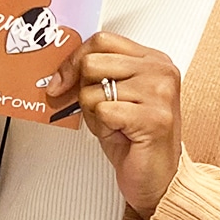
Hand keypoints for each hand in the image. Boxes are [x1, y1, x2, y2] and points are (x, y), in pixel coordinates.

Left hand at [48, 33, 181, 218]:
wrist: (159, 180)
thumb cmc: (135, 141)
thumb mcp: (113, 98)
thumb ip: (96, 76)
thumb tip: (59, 72)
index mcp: (152, 60)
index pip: (102, 40)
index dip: (74, 60)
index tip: (60, 80)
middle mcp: (160, 71)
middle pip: (92, 61)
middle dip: (83, 90)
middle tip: (98, 111)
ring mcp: (160, 93)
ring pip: (93, 89)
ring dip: (95, 114)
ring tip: (116, 126)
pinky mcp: (154, 118)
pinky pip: (103, 111)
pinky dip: (102, 128)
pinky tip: (121, 135)